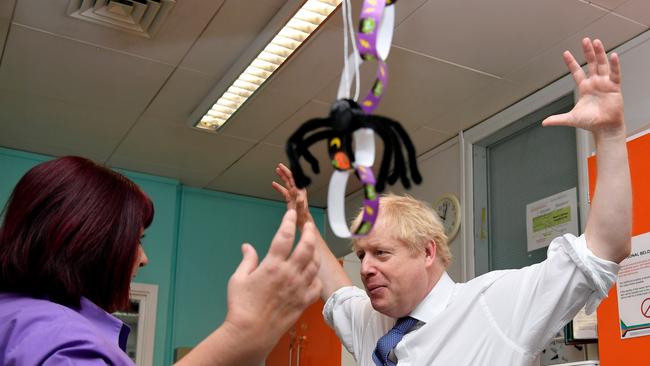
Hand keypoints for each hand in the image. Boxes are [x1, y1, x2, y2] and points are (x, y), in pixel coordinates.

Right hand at [223, 210, 320, 349]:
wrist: (250, 333)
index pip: (284, 236)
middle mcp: (289, 274)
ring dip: (314, 252)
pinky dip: (315, 276)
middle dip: (309, 232)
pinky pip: (316, 285)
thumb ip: (247, 260)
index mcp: (272, 265)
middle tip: (308, 226)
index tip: (291, 214)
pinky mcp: (303, 301)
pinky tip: (312, 273)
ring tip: (312, 247)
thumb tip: (247, 247)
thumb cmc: (241, 307)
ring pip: (314, 264)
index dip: (289, 221)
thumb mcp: (238, 279)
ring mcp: (299, 288)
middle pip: (306, 246)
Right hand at [272, 163, 311, 229]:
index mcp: (299, 192)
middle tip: (279, 166)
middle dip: (285, 172)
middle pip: (291, 179)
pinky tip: (274, 184)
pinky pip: (284, 191)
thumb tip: (296, 192)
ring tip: (277, 171)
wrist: (304, 223)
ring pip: (287, 184)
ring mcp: (294, 195)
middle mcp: (297, 192)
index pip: (293, 179)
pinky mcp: (290, 200)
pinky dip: (279, 187)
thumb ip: (299, 201)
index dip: (288, 172)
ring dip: (282, 177)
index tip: (282, 167)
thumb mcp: (301, 209)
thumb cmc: (303, 217)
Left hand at [543, 38, 623, 138]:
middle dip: (588, 52)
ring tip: (596, 42)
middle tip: (585, 40)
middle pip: (591, 63)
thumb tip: (543, 123)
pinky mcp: (614, 87)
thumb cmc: (590, 122)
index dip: (571, 62)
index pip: (577, 71)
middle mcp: (595, 83)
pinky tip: (613, 55)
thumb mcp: (570, 119)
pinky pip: (615, 74)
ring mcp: (605, 84)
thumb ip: (557, 119)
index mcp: (584, 88)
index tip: (565, 52)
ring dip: (600, 53)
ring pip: (602, 65)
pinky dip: (614, 65)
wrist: (604, 128)